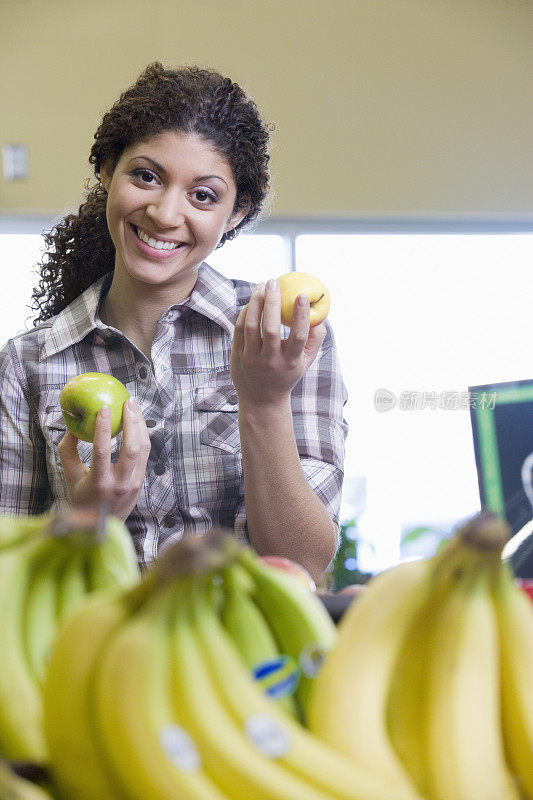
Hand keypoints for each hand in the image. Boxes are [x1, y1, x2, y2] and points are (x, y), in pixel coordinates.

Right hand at [57, 397, 150, 521]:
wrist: (101, 524)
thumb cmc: (82, 497)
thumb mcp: (70, 476)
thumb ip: (68, 450)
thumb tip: (71, 423)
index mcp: (99, 483)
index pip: (102, 452)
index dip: (103, 429)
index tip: (103, 409)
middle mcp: (120, 483)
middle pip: (133, 448)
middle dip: (133, 422)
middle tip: (128, 402)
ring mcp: (134, 483)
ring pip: (145, 449)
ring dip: (141, 425)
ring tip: (134, 407)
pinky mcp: (142, 480)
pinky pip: (146, 454)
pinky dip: (142, 435)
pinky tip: (137, 422)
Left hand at [230, 279, 325, 406]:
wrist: (261, 400)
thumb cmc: (287, 375)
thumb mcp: (305, 362)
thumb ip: (315, 339)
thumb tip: (320, 314)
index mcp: (291, 362)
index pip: (298, 336)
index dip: (301, 315)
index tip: (302, 295)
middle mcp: (270, 362)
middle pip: (271, 329)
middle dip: (273, 303)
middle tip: (274, 282)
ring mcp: (251, 360)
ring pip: (251, 326)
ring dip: (256, 302)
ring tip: (261, 286)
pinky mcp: (237, 357)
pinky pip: (240, 329)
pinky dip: (245, 312)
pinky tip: (252, 301)